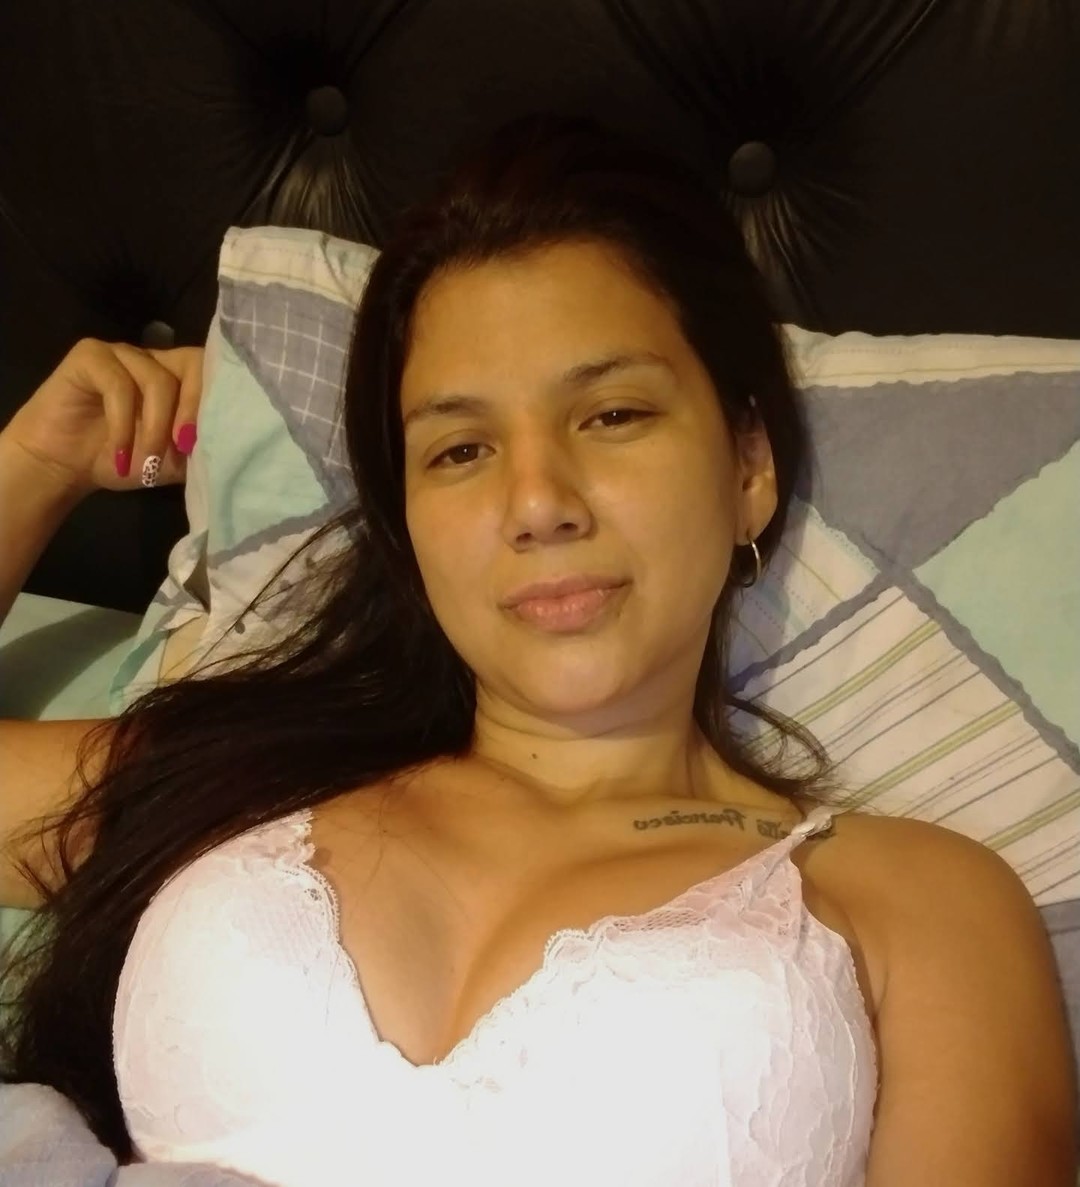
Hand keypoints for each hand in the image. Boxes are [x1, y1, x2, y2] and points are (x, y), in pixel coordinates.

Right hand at [3, 339, 203, 496]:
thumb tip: (234, 443)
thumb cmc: (123, 462)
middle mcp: (155, 359)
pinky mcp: (91, 354)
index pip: (214, 372)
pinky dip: (124, 426)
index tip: (214, 441)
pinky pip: (119, 385)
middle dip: (193, 410)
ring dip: (155, 428)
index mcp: (180, 379)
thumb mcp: (173, 461)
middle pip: (193, 365)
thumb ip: (201, 447)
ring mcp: (123, 353)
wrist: (62, 467)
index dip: (219, 402)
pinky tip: (120, 454)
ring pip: (158, 380)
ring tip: (146, 461)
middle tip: (184, 448)